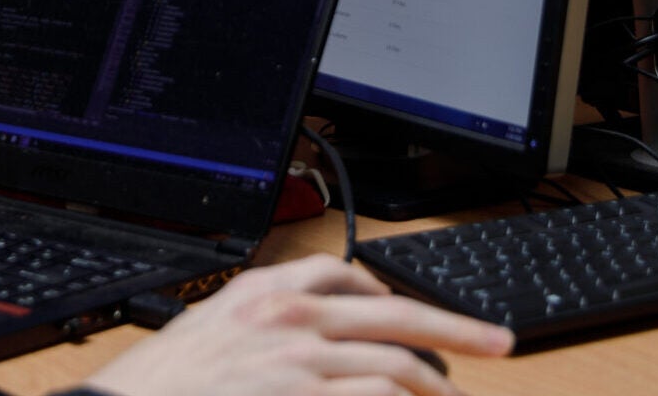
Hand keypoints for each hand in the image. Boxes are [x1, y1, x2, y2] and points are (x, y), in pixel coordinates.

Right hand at [82, 253, 512, 395]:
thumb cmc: (160, 387)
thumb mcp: (206, 333)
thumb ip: (256, 322)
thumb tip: (306, 327)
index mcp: (263, 291)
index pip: (347, 274)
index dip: (395, 294)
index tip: (420, 312)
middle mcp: (289, 318)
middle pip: (397, 314)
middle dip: (457, 328)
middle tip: (497, 342)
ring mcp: (300, 362)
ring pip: (398, 365)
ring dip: (438, 384)